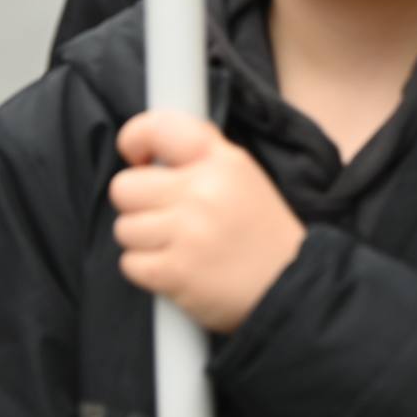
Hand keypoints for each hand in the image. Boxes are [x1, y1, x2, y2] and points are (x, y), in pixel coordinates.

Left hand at [110, 110, 305, 332]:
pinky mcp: (174, 272)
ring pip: (124, 228)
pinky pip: (129, 263)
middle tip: (164, 215)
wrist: (293, 287)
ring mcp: (187, 233)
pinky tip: (176, 268)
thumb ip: (202, 158)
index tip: (137, 158)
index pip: (159, 128)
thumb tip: (149, 152)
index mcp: (222, 162)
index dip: (135, 139)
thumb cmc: (262, 234)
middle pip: (125, 186)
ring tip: (176, 245)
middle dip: (137, 203)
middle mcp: (202, 191)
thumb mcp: (245, 178)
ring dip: (143, 240)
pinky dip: (147, 269)